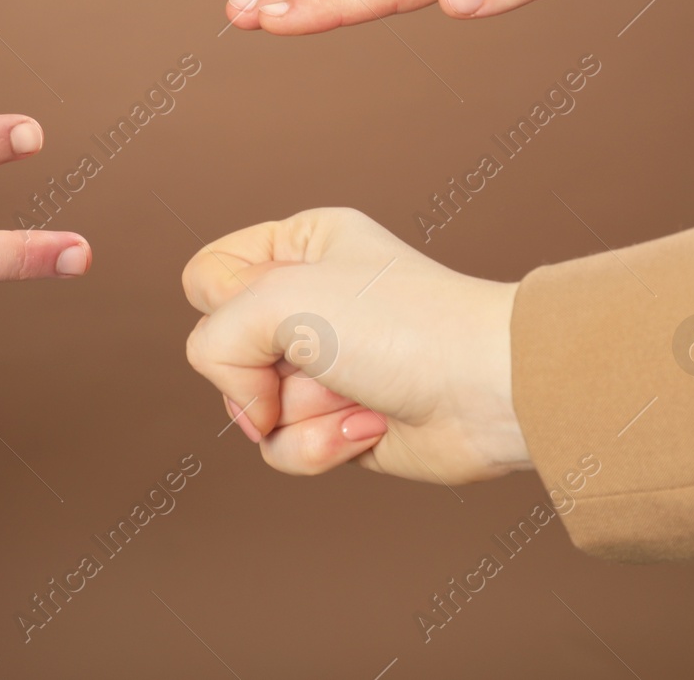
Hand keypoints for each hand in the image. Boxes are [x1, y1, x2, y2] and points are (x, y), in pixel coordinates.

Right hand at [183, 208, 529, 483]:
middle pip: (223, 350)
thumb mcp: (278, 298)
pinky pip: (284, 447)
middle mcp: (309, 302)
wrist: (488, 390)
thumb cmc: (401, 323)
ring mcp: (323, 367)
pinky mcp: (339, 423)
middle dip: (261, 368)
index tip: (276, 303)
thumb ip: (215, 339)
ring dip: (297, 412)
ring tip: (352, 395)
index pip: (205, 276)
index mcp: (300, 246)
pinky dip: (319, 445)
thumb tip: (246, 410)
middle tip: (316, 356)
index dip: (225, 303)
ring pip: (249, 407)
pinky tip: (368, 426)